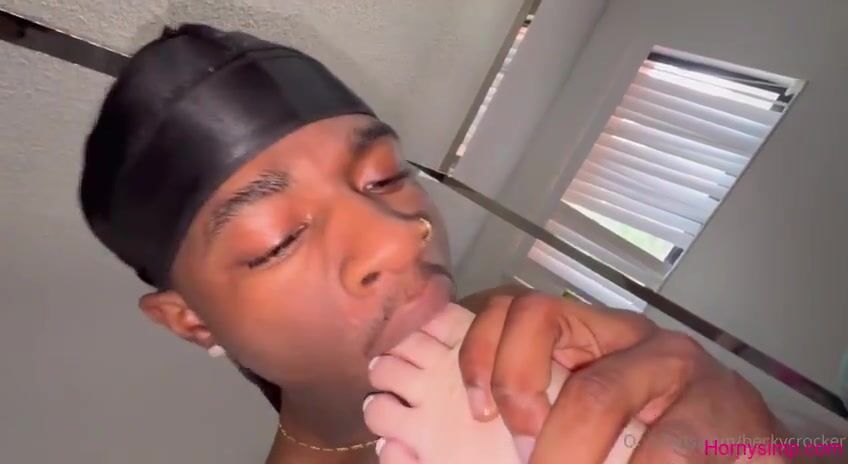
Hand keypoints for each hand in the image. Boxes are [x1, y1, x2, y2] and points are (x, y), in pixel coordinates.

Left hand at [443, 287, 787, 462]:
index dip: (483, 351)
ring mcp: (681, 367)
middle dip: (518, 401)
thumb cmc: (660, 435)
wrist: (751, 450)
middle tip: (523, 458)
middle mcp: (633, 336)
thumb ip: (551, 410)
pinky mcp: (724, 411)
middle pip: (547, 329)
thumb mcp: (596, 415)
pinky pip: (663, 451)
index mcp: (593, 334)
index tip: (478, 411)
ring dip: (564, 452)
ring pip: (596, 393)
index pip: (520, 308)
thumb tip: (487, 435)